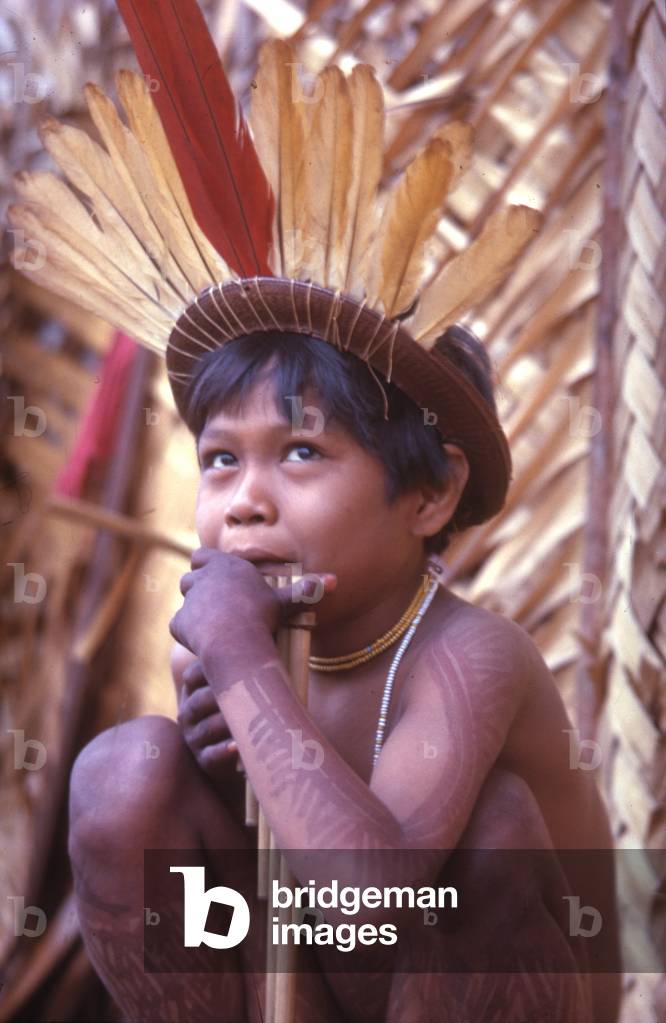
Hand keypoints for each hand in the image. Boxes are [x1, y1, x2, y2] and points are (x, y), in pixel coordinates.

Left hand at [169, 548, 336, 667]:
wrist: (238, 639)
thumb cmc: (263, 616)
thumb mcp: (286, 602)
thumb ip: (307, 590)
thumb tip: (336, 580)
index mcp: (226, 565)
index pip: (202, 556)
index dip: (206, 567)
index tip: (216, 580)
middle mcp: (203, 577)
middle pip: (190, 578)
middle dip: (199, 590)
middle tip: (216, 608)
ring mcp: (189, 599)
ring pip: (185, 601)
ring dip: (194, 610)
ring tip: (213, 625)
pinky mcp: (179, 622)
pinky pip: (180, 626)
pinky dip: (189, 634)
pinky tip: (206, 643)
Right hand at [177, 659, 239, 783]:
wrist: (237, 752)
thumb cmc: (242, 708)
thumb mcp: (236, 686)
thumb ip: (242, 663)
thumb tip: (269, 626)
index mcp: (193, 690)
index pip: (193, 675)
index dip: (211, 667)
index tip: (238, 660)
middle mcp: (188, 713)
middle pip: (199, 700)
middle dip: (223, 694)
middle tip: (248, 689)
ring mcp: (194, 738)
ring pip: (207, 728)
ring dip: (227, 722)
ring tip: (248, 717)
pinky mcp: (204, 761)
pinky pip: (212, 755)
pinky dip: (225, 751)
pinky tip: (238, 745)